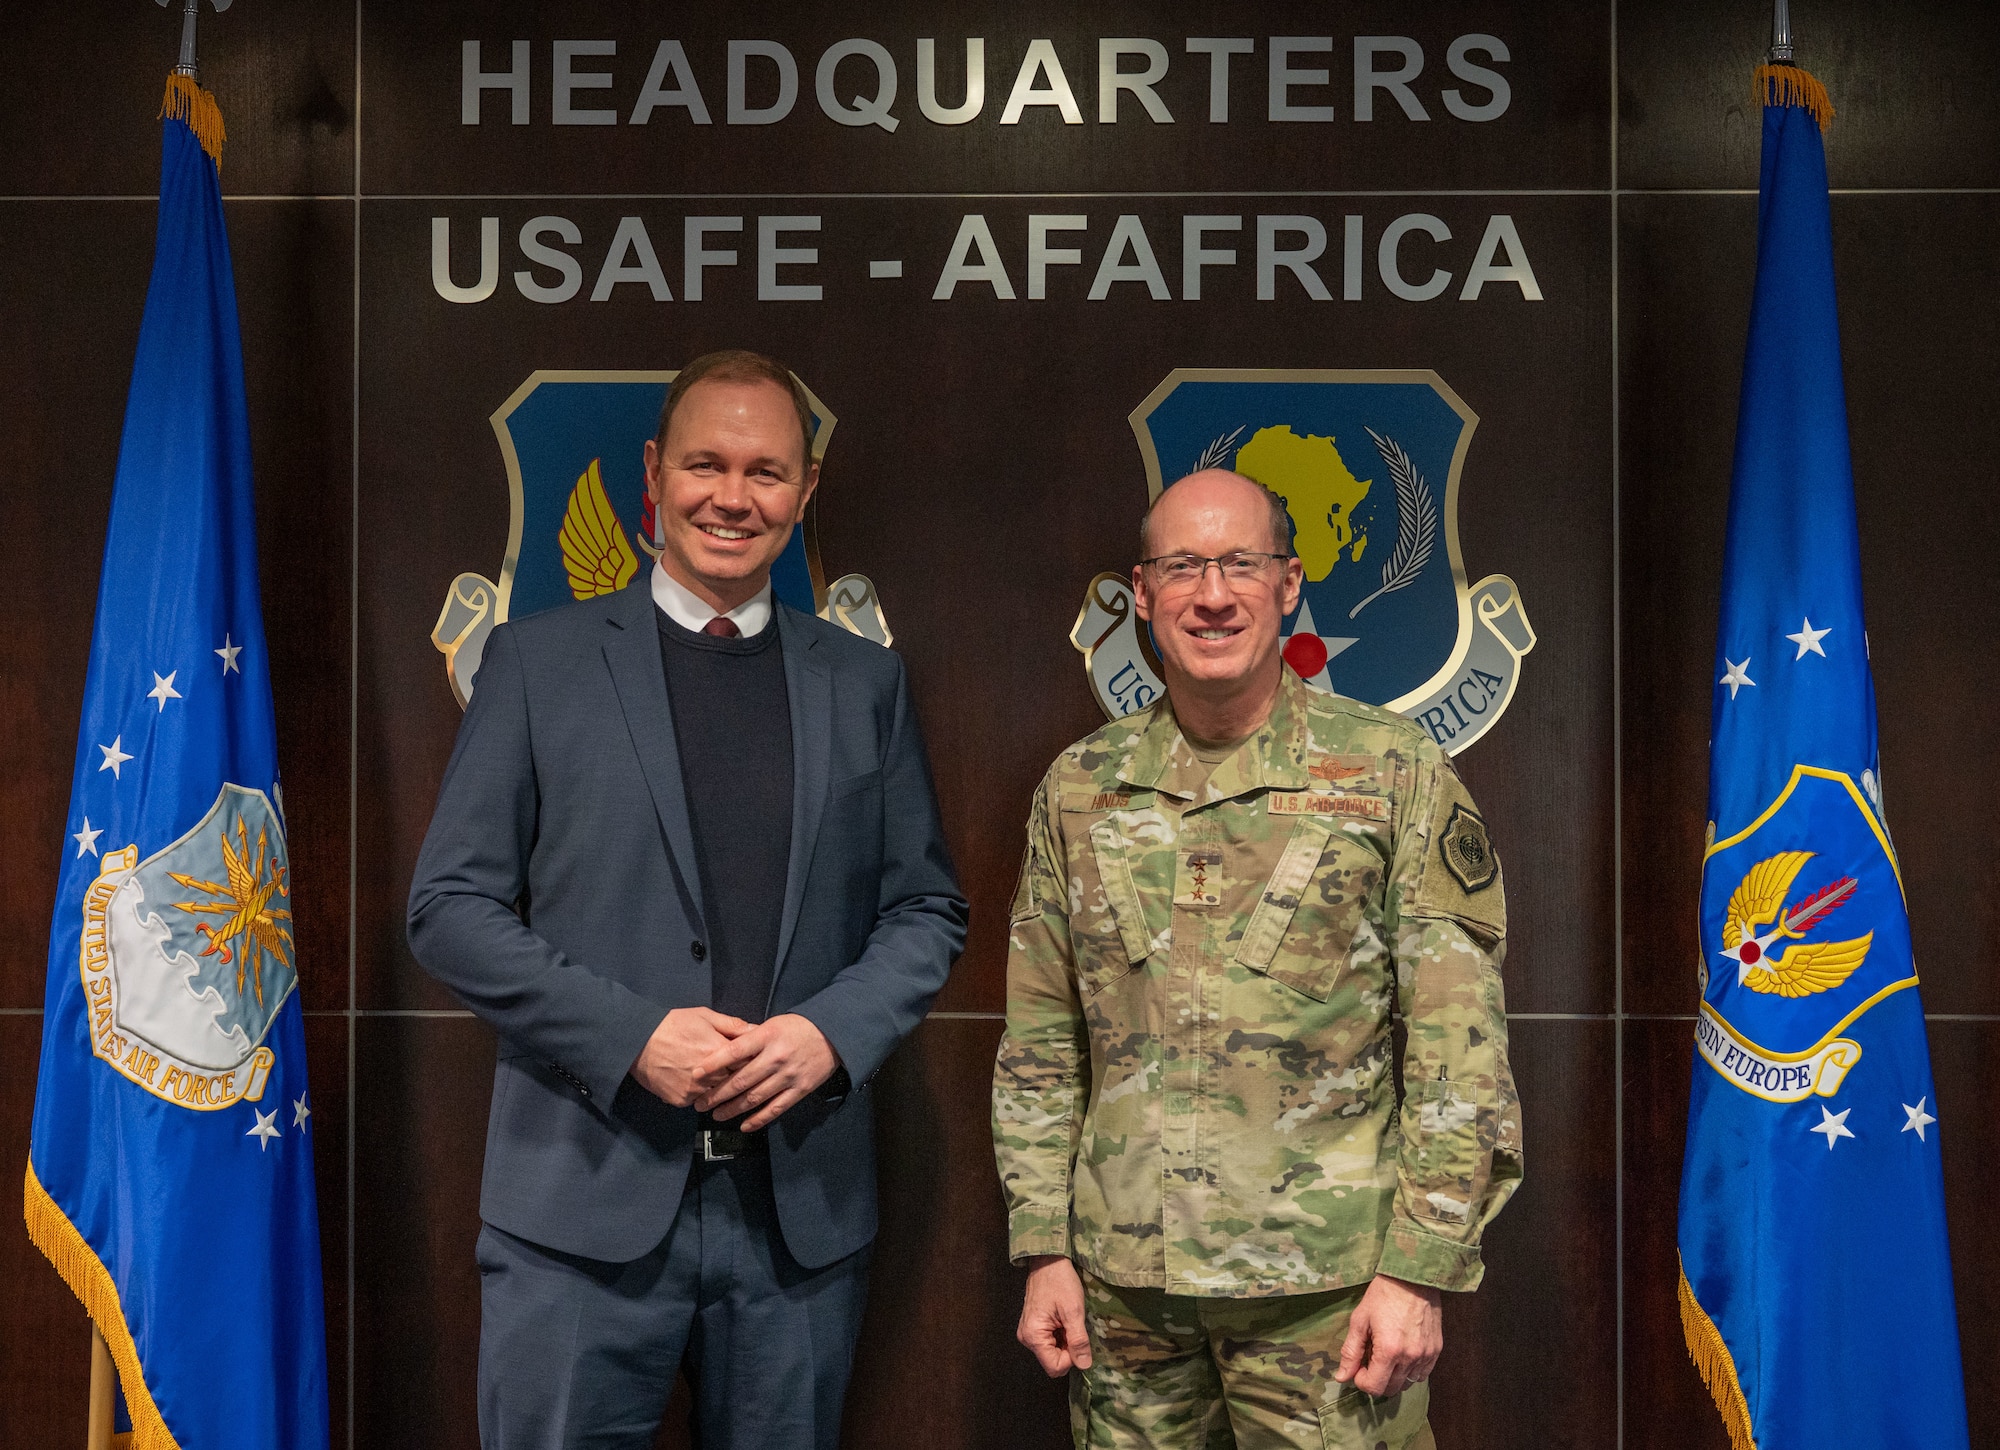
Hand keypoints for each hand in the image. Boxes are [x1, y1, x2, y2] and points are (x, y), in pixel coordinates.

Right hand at [630, 1007, 750, 1106]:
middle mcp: (709, 1075)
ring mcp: (694, 1091)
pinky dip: (698, 1094)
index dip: (751, 1061)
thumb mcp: (704, 1016)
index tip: (753, 1060)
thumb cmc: (671, 1025)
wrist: (636, 1042)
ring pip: (717, 1094)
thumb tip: (756, 1029)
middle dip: (737, 1076)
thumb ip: (732, 1025)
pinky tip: (693, 1082)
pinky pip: (697, 1100)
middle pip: (735, 1082)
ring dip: (718, 1088)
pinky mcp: (681, 1100)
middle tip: (732, 1070)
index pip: (749, 1063)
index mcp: (718, 1051)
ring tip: (713, 1077)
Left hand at [694, 1014, 837, 1130]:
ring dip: (732, 1109)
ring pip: (755, 1098)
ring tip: (716, 1115)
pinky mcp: (800, 1090)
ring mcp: (788, 1076)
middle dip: (717, 1094)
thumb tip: (723, 1052)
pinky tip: (744, 1125)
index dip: (713, 1064)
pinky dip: (758, 1119)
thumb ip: (749, 1038)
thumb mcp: (772, 1024)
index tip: (695, 1074)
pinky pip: (776, 1108)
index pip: (734, 1052)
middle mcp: (776, 1057)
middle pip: (741, 1080)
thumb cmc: (797, 1027)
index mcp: (767, 1037)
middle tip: (700, 1103)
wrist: (834, 1035)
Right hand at [1016, 1256, 1092, 1376]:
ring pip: (1052, 1352)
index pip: (1055, 1367)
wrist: (1048, 1260)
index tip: (1078, 1338)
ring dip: (1065, 1342)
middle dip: (1068, 1350)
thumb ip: (1078, 1341)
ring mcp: (1028, 1332)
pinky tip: (1064, 1319)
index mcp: (1033, 1336)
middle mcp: (1027, 1338)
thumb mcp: (1074, 1311)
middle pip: (1053, 1361)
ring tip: (1069, 1320)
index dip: (1072, 1358)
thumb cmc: (1060, 1282)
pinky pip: (1049, 1342)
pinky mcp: (1032, 1327)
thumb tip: (1084, 1365)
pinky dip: (1060, 1335)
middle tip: (1074, 1326)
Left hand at [1335, 1274, 1441, 1397]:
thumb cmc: (1383, 1295)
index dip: (1361, 1380)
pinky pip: (1422, 1374)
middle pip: (1390, 1389)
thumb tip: (1342, 1376)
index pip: (1374, 1387)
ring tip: (1386, 1356)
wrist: (1413, 1278)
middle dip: (1376, 1380)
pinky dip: (1409, 1371)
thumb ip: (1351, 1351)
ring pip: (1406, 1383)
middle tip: (1370, 1360)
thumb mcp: (1360, 1320)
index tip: (1359, 1366)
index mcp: (1389, 1350)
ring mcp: (1426, 1355)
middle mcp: (1410, 1357)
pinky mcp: (1436, 1351)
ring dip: (1393, 1377)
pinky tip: (1402, 1355)